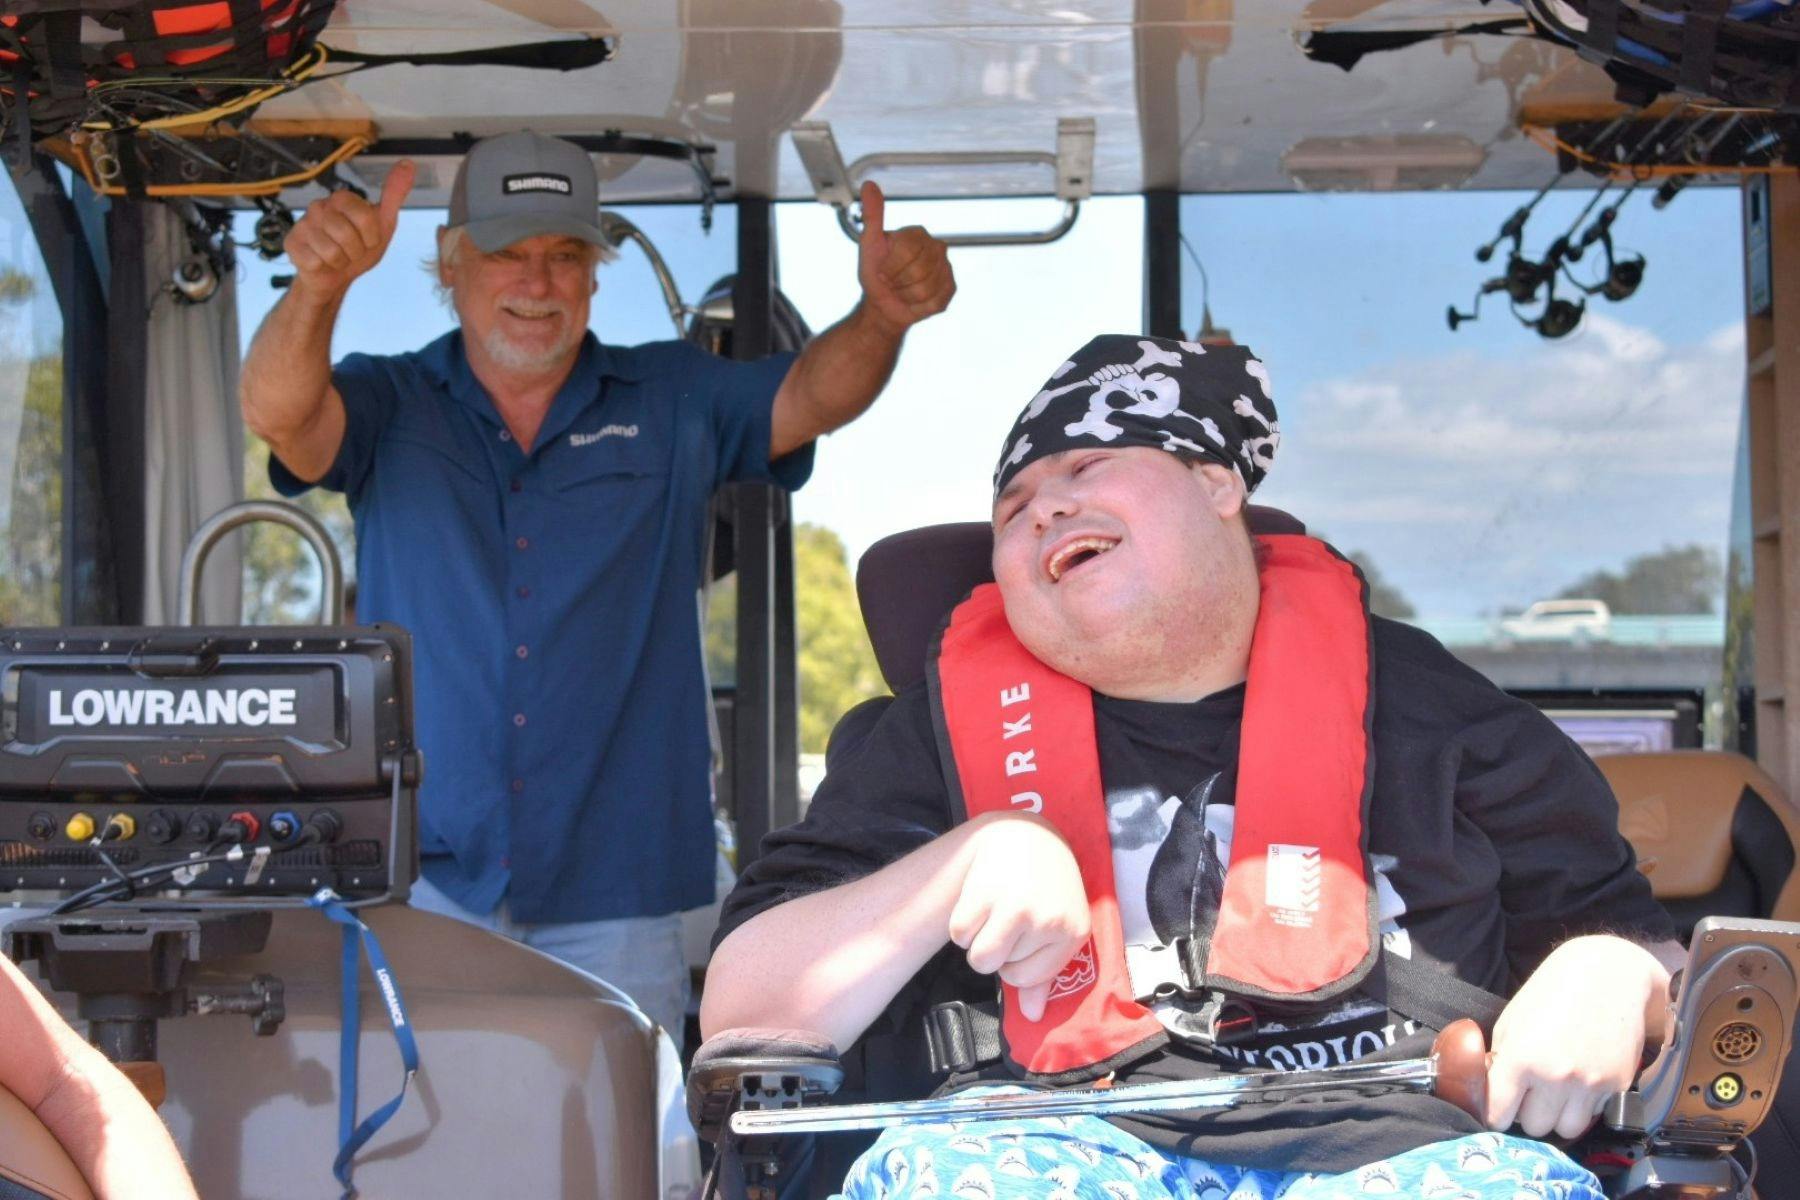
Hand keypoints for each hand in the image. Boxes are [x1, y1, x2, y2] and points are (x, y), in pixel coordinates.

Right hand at [285, 160, 414, 299]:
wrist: (336, 276)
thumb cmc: (359, 248)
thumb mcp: (383, 222)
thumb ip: (394, 194)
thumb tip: (408, 164)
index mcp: (342, 199)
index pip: (366, 218)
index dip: (371, 237)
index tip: (368, 240)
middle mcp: (319, 207)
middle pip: (347, 236)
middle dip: (356, 252)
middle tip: (351, 251)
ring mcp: (303, 224)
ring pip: (331, 252)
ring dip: (340, 261)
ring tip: (337, 257)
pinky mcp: (291, 243)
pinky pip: (315, 262)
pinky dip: (323, 268)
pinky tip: (321, 262)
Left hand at [855, 181, 954, 334]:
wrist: (883, 303)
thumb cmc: (876, 273)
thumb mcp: (869, 243)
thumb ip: (872, 215)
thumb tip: (869, 184)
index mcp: (918, 234)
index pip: (906, 251)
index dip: (889, 267)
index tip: (882, 270)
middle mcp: (937, 247)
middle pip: (918, 271)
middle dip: (897, 282)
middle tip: (892, 282)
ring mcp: (946, 268)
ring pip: (925, 289)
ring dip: (905, 295)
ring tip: (901, 290)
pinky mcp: (950, 289)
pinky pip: (933, 302)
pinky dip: (917, 306)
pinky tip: (913, 300)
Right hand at [948, 813, 1089, 1020]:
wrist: (1025, 834)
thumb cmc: (1046, 887)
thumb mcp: (1058, 927)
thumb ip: (1044, 975)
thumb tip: (1033, 1017)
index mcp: (1073, 932)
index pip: (1027, 979)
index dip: (1016, 962)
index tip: (1022, 935)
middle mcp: (1047, 921)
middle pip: (998, 968)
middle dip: (996, 948)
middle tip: (1007, 917)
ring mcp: (1015, 906)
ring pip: (977, 957)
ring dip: (976, 940)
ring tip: (992, 911)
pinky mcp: (985, 892)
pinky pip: (959, 934)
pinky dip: (961, 922)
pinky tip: (979, 898)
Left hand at [1485, 935, 1669, 1138]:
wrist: (1609, 974)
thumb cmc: (1553, 990)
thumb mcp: (1512, 1019)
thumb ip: (1500, 1059)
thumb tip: (1492, 1090)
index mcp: (1522, 1057)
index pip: (1499, 1113)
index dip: (1495, 1113)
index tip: (1498, 1109)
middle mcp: (1556, 1076)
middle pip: (1534, 1127)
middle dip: (1528, 1113)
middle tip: (1529, 1093)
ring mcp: (1590, 1084)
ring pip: (1566, 1129)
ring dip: (1557, 1116)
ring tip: (1555, 1092)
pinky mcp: (1617, 1085)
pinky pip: (1593, 1114)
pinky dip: (1583, 1105)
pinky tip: (1580, 1080)